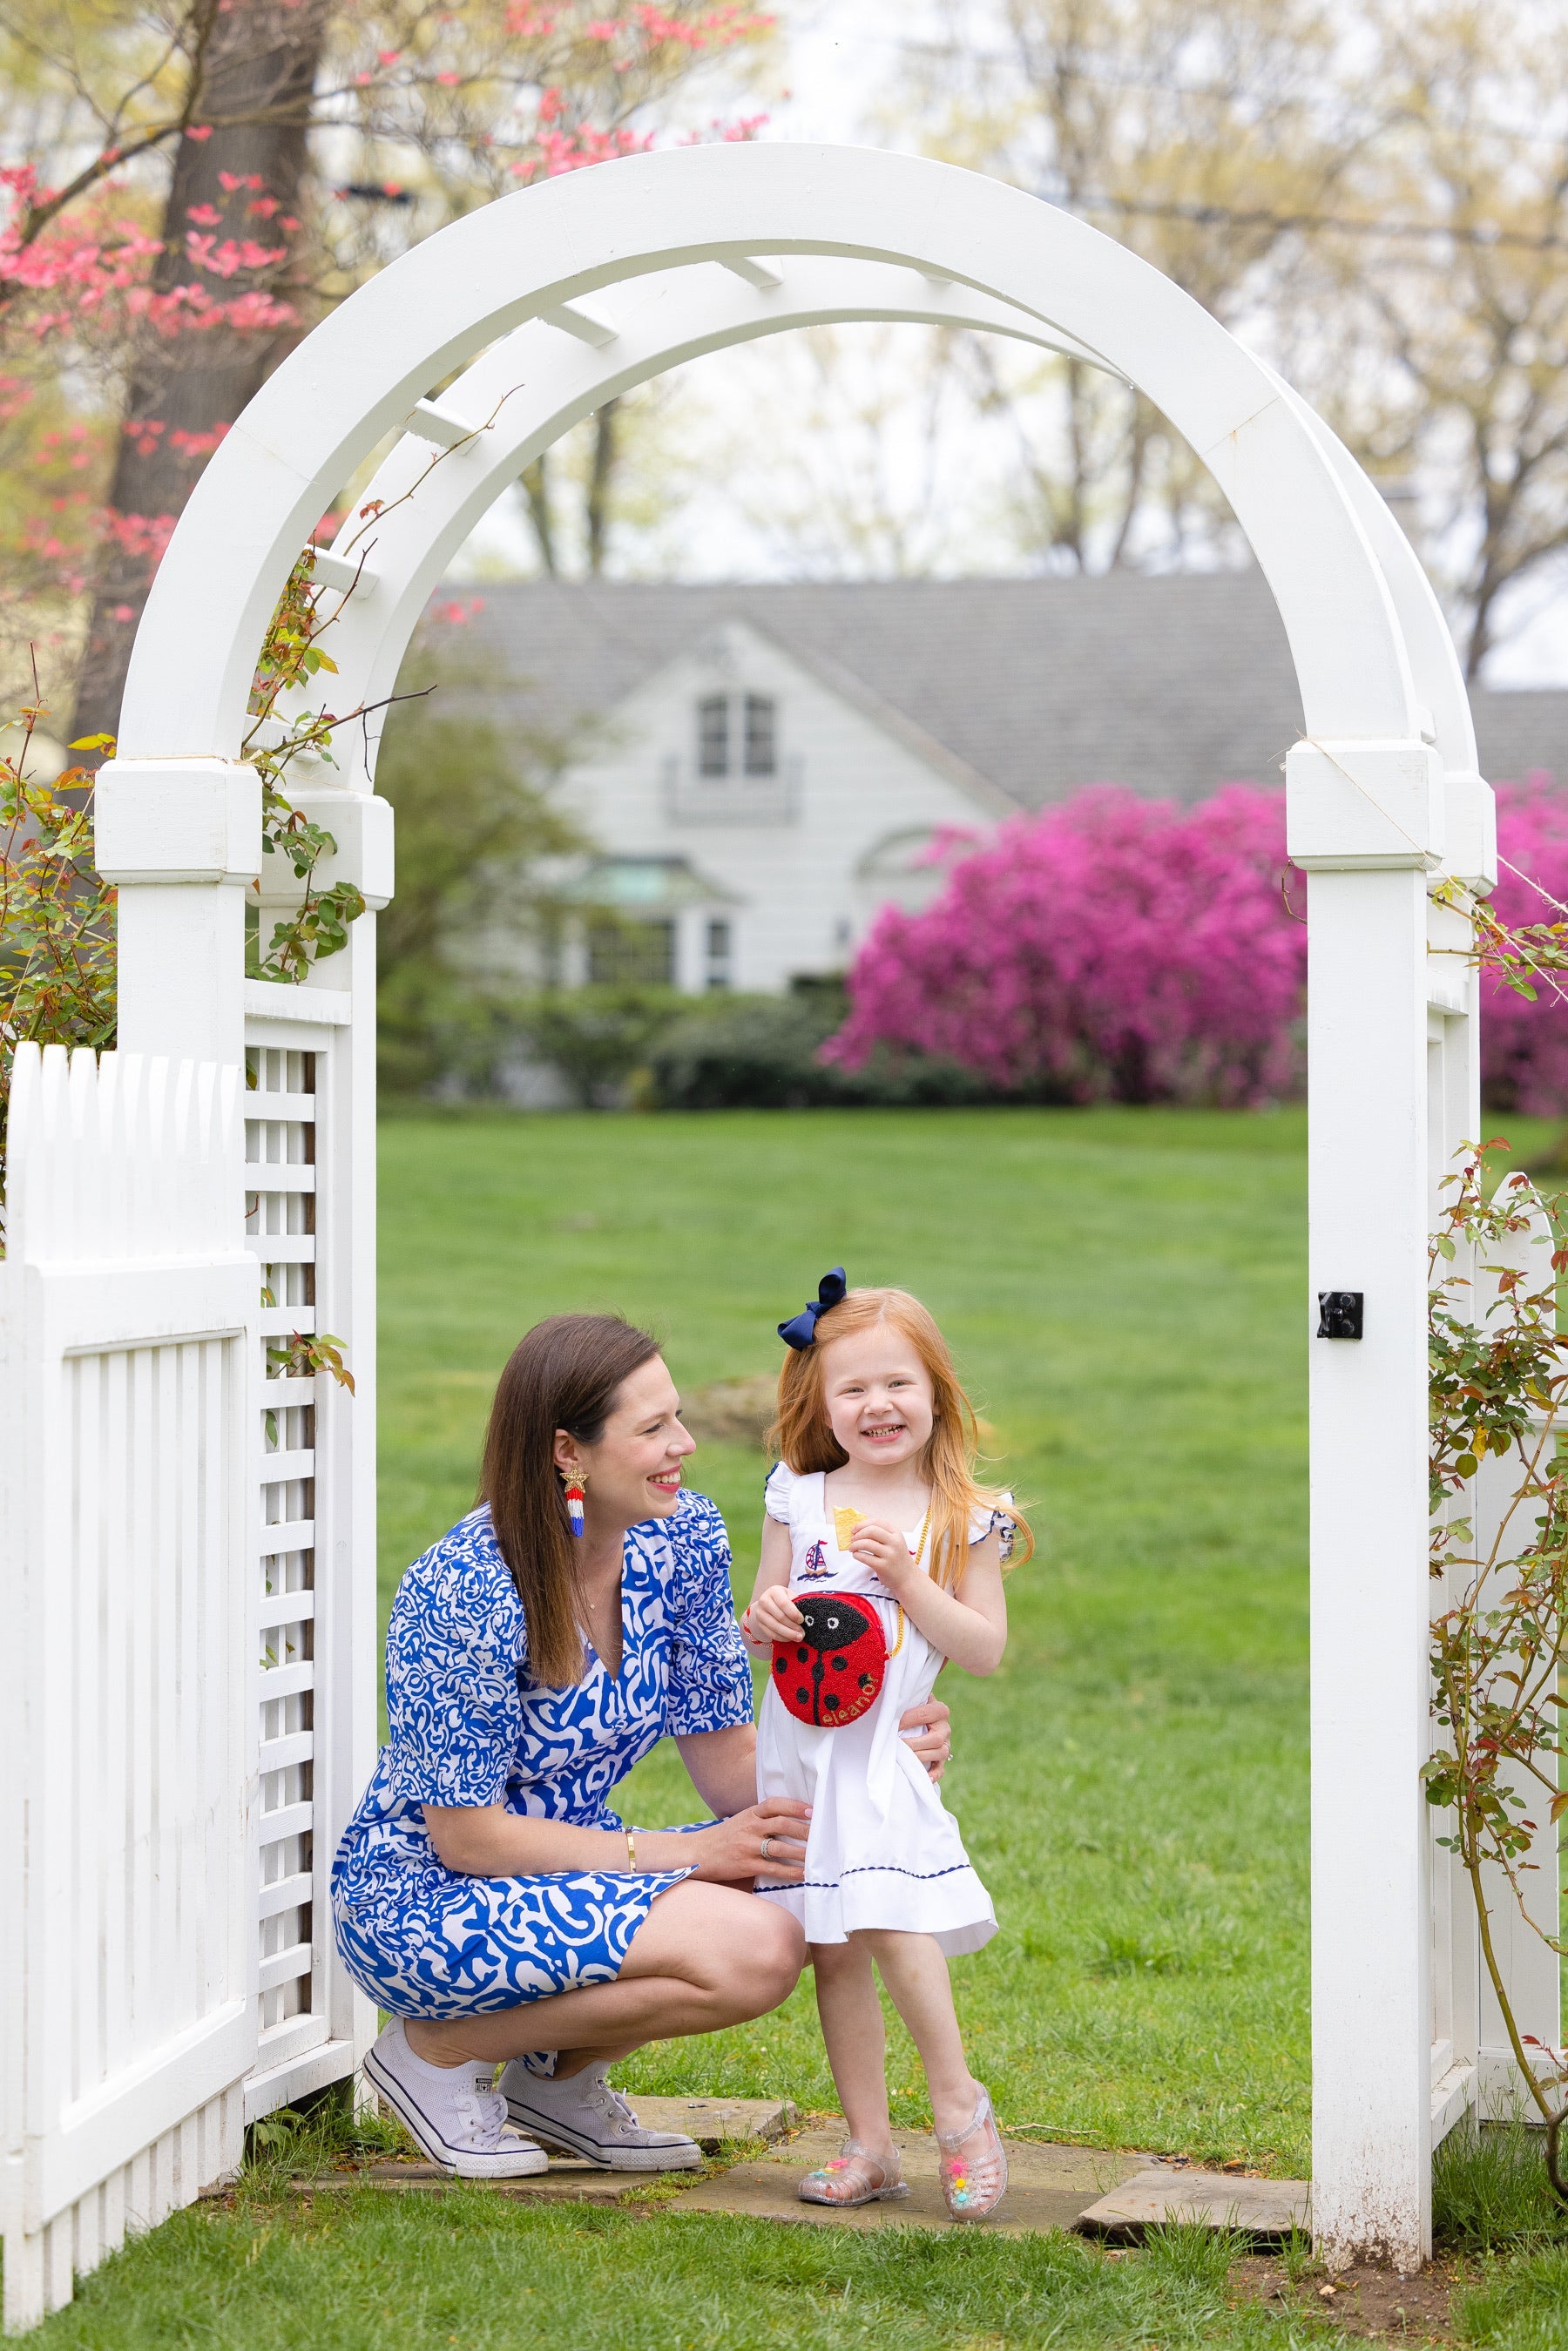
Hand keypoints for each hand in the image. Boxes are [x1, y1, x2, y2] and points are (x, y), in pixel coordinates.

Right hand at [690, 1798, 809, 1882]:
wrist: (698, 1853)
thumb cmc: (725, 1837)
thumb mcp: (742, 1820)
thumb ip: (762, 1819)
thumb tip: (793, 1820)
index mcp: (750, 1813)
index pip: (775, 1804)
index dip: (795, 1805)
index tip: (812, 1809)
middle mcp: (750, 1827)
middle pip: (782, 1824)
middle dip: (804, 1829)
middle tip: (823, 1834)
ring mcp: (748, 1846)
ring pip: (780, 1847)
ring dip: (801, 1851)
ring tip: (818, 1855)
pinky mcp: (746, 1865)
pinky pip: (773, 1868)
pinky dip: (790, 1871)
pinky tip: (803, 1873)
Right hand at [746, 1585, 804, 1643]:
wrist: (769, 1602)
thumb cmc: (785, 1599)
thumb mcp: (790, 1596)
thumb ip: (797, 1604)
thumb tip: (806, 1617)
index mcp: (774, 1591)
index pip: (784, 1603)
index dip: (793, 1613)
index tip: (802, 1620)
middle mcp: (764, 1601)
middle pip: (779, 1616)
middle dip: (792, 1626)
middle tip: (803, 1633)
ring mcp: (760, 1613)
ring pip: (775, 1627)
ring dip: (788, 1634)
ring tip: (798, 1637)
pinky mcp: (759, 1624)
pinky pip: (771, 1634)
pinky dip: (782, 1638)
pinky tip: (790, 1639)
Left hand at [849, 1519, 919, 1592]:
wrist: (908, 1578)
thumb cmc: (897, 1558)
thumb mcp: (894, 1543)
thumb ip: (881, 1535)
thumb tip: (858, 1530)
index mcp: (896, 1534)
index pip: (877, 1522)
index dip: (863, 1524)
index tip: (854, 1529)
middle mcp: (895, 1542)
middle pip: (871, 1530)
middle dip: (858, 1534)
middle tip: (852, 1539)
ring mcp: (890, 1555)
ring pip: (867, 1544)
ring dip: (855, 1545)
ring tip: (852, 1548)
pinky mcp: (883, 1567)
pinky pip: (865, 1557)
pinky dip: (857, 1555)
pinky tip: (856, 1555)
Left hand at [898, 1698, 951, 1782]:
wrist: (924, 1717)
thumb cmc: (913, 1707)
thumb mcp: (914, 1700)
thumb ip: (907, 1700)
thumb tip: (891, 1704)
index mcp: (940, 1710)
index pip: (924, 1715)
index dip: (906, 1720)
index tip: (891, 1725)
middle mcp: (945, 1727)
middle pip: (935, 1738)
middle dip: (913, 1743)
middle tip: (897, 1744)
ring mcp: (946, 1744)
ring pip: (939, 1753)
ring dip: (920, 1757)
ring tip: (904, 1758)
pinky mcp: (942, 1758)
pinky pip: (941, 1768)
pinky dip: (935, 1774)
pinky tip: (926, 1778)